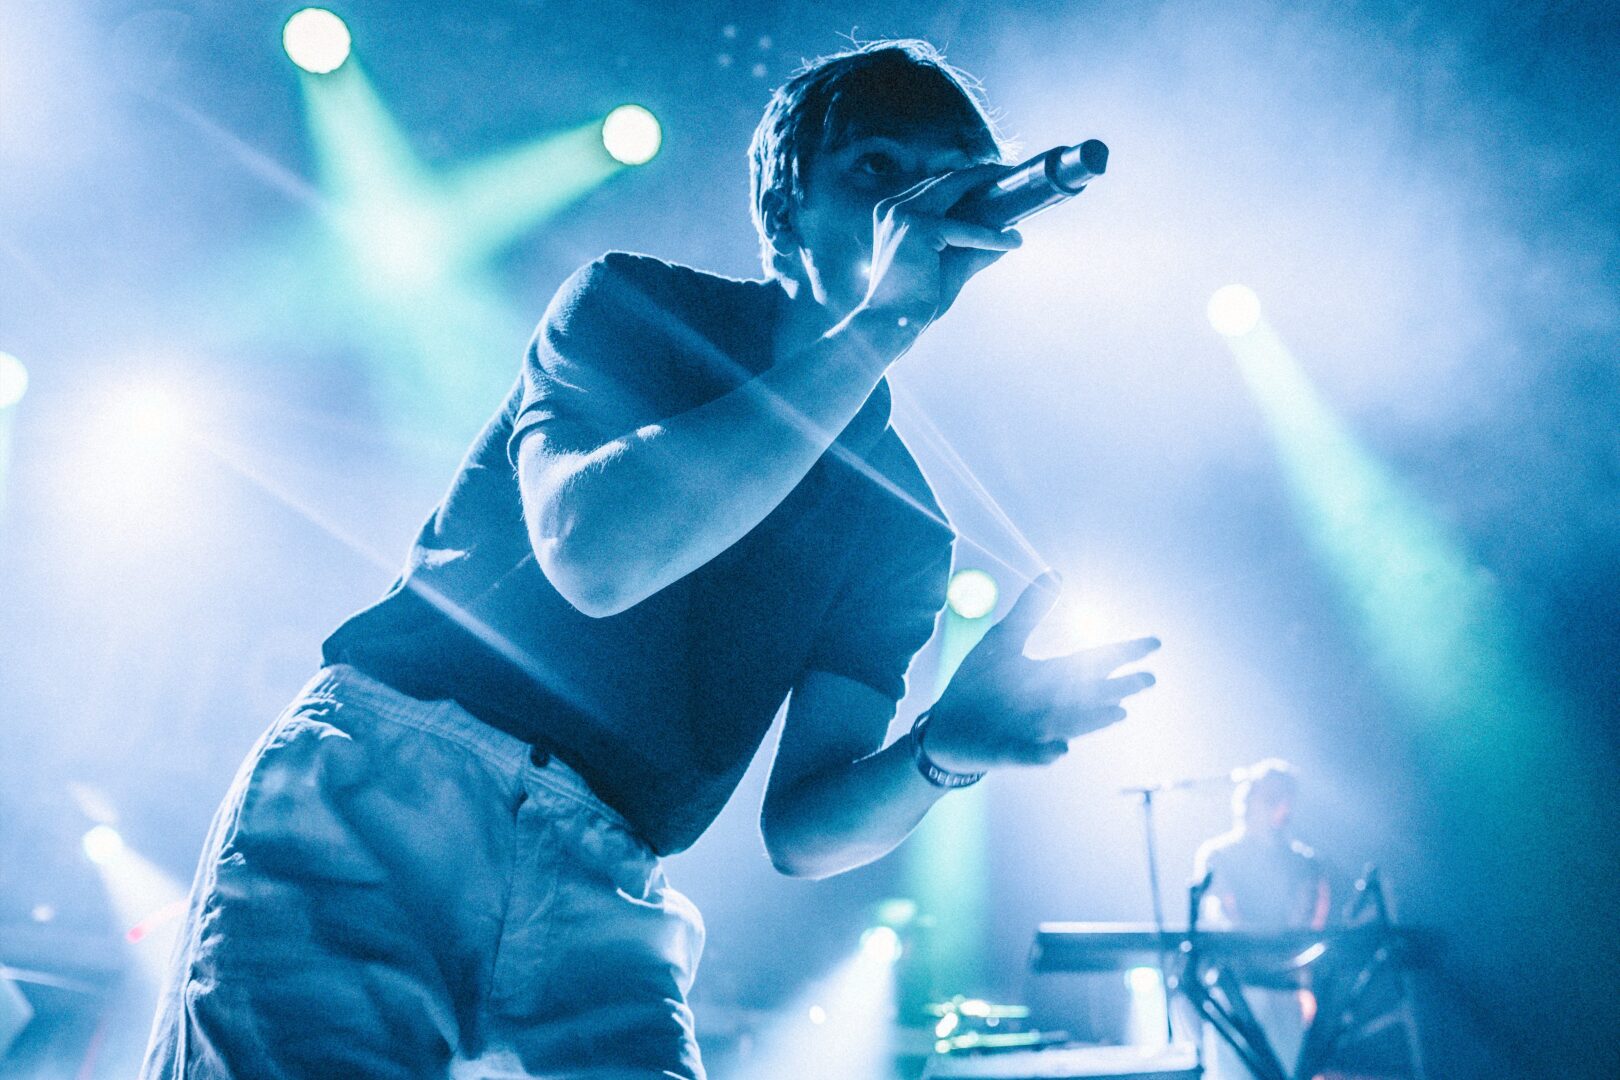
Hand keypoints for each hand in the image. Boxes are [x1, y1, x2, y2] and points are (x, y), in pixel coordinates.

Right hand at [859, 163, 1021, 329]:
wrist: (890, 323)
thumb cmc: (915, 299)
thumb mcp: (951, 266)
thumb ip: (976, 249)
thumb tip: (1009, 236)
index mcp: (896, 212)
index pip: (936, 186)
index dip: (967, 179)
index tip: (994, 180)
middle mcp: (895, 207)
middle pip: (947, 180)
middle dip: (981, 174)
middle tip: (1010, 176)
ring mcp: (903, 215)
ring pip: (956, 191)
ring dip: (988, 189)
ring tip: (1017, 195)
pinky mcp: (918, 229)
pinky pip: (964, 229)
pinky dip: (991, 235)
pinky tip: (1012, 241)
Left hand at [924, 573, 1159, 772]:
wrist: (946, 725)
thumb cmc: (980, 684)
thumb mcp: (1005, 640)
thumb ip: (1031, 611)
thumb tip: (1057, 574)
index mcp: (1052, 677)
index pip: (1094, 662)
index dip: (1123, 653)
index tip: (1154, 643)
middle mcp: (1052, 704)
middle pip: (1091, 695)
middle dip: (1118, 689)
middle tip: (1149, 680)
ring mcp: (1035, 730)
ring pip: (1071, 725)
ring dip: (1093, 721)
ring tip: (1119, 713)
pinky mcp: (1011, 751)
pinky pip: (1032, 754)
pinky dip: (1046, 753)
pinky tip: (1062, 749)